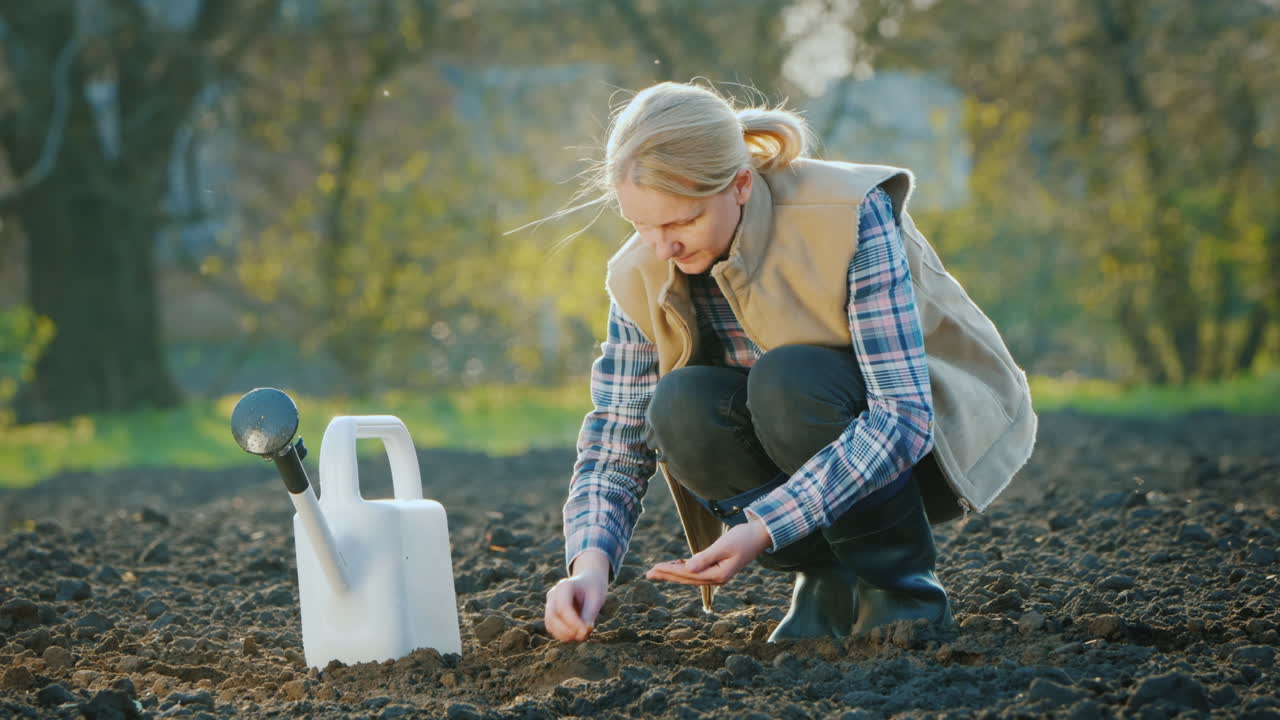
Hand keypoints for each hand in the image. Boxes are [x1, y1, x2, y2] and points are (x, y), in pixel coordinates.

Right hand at [544, 549, 609, 642]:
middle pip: (552, 617)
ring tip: (583, 634)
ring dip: (566, 635)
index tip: (586, 630)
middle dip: (568, 630)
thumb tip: (581, 634)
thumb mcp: (596, 599)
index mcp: (564, 586)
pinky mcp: (550, 614)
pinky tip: (577, 633)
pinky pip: (552, 629)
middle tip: (584, 635)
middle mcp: (553, 594)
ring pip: (550, 625)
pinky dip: (564, 635)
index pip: (563, 607)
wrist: (588, 582)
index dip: (573, 622)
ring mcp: (549, 604)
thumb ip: (589, 615)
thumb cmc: (594, 589)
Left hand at [645, 515, 772, 585]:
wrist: (760, 535)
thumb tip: (687, 568)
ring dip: (673, 572)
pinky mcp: (718, 567)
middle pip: (687, 578)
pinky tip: (675, 566)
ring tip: (657, 570)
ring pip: (690, 576)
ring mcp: (718, 574)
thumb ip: (705, 558)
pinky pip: (697, 571)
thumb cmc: (743, 538)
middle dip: (667, 575)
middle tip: (648, 573)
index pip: (688, 575)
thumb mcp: (723, 546)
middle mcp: (717, 578)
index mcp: (718, 575)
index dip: (670, 572)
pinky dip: (684, 569)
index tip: (654, 568)